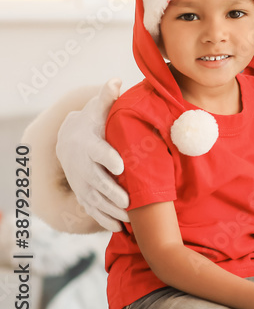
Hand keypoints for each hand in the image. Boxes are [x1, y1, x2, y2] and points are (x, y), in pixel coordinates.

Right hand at [56, 79, 129, 230]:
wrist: (70, 141)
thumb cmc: (93, 123)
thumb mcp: (98, 110)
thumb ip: (108, 97)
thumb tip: (117, 79)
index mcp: (90, 145)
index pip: (98, 152)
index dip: (108, 157)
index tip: (120, 164)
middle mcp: (84, 167)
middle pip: (98, 181)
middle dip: (112, 191)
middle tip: (129, 201)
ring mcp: (83, 183)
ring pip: (97, 199)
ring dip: (112, 210)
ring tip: (129, 218)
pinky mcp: (85, 194)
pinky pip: (94, 210)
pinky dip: (105, 220)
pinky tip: (120, 229)